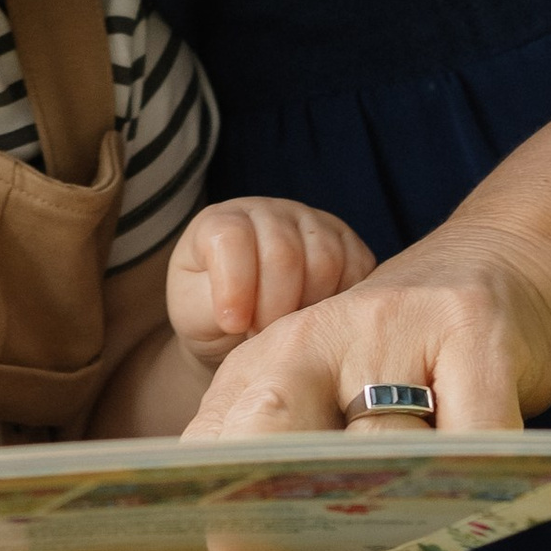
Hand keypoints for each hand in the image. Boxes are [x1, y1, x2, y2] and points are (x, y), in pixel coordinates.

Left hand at [166, 197, 374, 363]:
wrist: (240, 325)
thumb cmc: (209, 315)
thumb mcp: (192, 313)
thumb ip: (209, 306)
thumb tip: (242, 314)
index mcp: (222, 221)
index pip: (232, 236)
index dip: (235, 285)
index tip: (233, 324)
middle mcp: (269, 213)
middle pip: (284, 253)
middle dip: (273, 308)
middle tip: (261, 336)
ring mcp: (312, 224)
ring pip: (325, 261)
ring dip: (307, 309)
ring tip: (286, 330)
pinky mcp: (347, 246)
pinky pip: (358, 271)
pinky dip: (340, 304)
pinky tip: (316, 320)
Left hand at [185, 218, 550, 550]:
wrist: (499, 269)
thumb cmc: (407, 379)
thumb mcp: (333, 443)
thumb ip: (282, 543)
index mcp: (262, 366)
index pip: (211, 451)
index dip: (221, 534)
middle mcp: (314, 337)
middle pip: (272, 431)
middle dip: (289, 517)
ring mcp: (392, 324)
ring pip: (386, 449)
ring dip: (404, 513)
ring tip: (421, 531)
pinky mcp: (470, 327)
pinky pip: (474, 436)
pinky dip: (478, 481)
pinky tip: (482, 495)